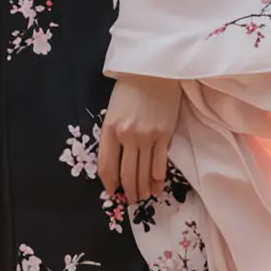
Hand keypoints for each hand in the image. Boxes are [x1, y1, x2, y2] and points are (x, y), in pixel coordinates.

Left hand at [98, 73, 180, 206]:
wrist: (154, 70)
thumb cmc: (130, 89)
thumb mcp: (112, 111)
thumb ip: (113, 134)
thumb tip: (117, 160)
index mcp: (110, 130)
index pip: (106, 166)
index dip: (109, 184)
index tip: (113, 192)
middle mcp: (127, 136)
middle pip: (126, 174)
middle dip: (128, 191)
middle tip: (131, 200)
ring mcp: (147, 137)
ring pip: (143, 173)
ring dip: (143, 189)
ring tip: (143, 197)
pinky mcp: (164, 135)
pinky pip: (160, 164)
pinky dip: (158, 179)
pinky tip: (157, 187)